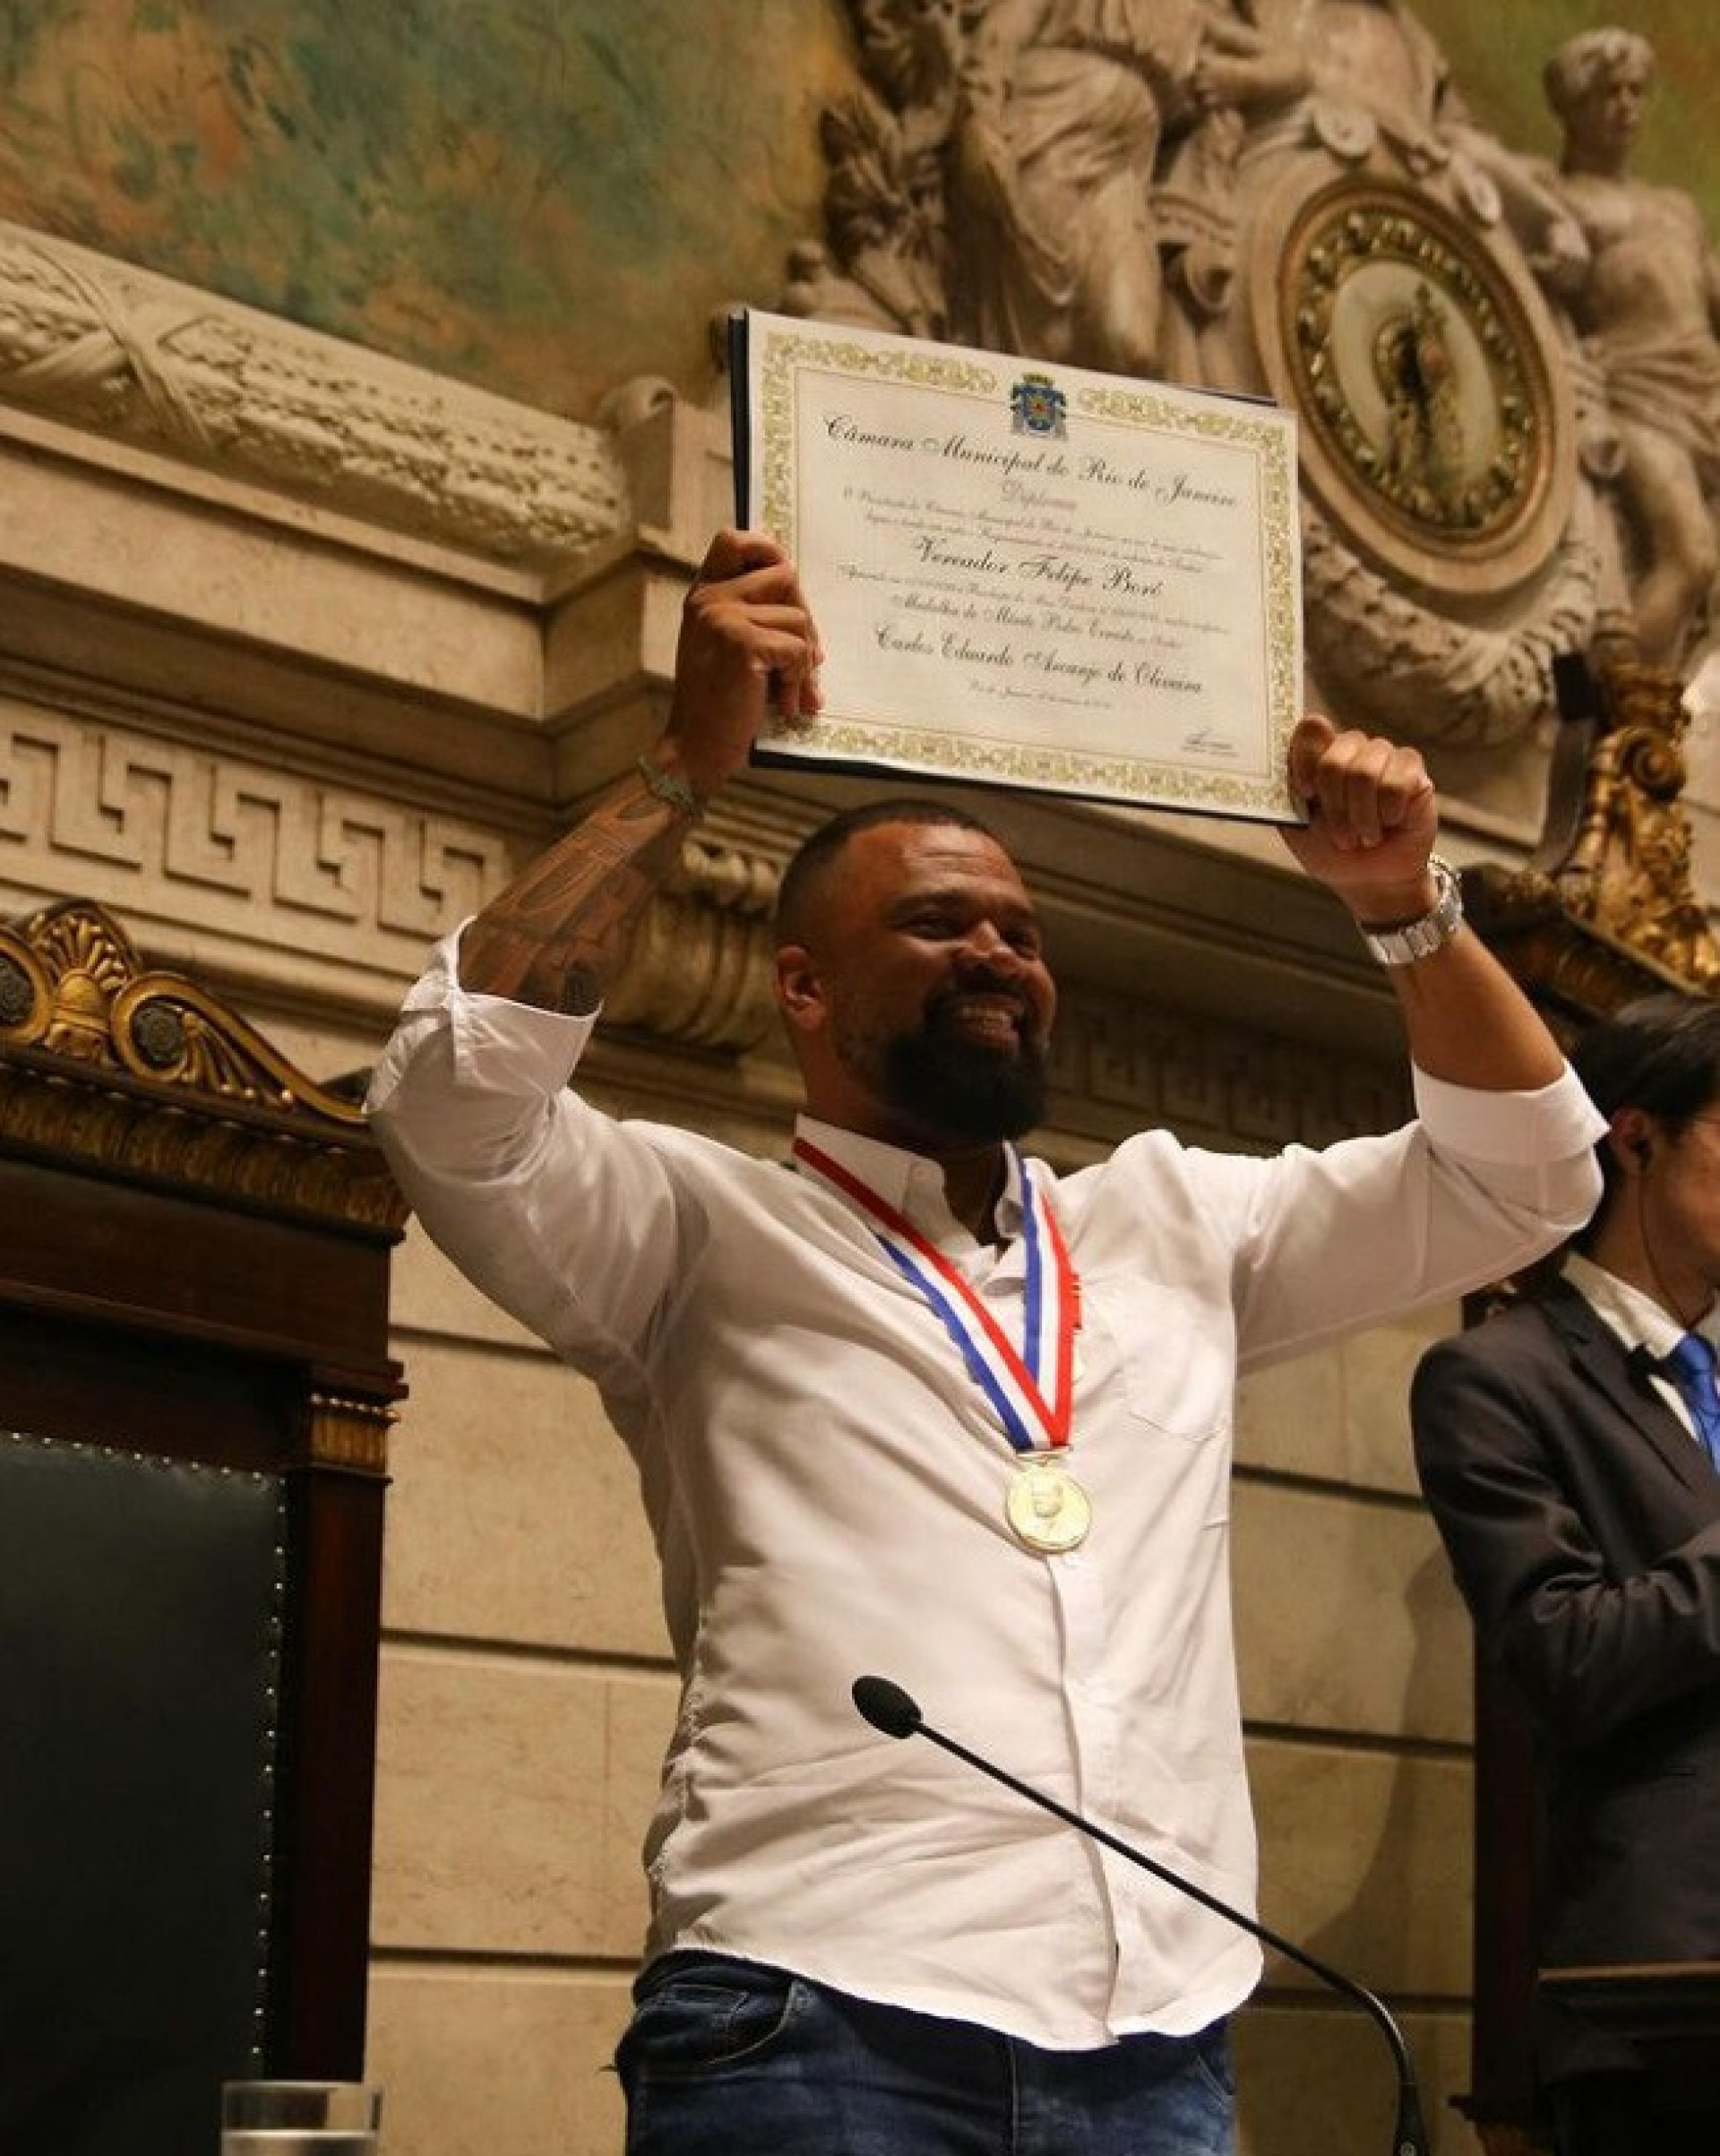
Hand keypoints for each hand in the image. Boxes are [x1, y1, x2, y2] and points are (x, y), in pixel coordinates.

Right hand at [660, 529, 823, 795]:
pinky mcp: (741, 643)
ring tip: (791, 692)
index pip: (732, 540)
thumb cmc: (718, 704)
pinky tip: (786, 704)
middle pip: (785, 576)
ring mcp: (722, 617)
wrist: (696, 747)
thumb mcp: (728, 647)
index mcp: (703, 595)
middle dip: (806, 620)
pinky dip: (799, 681)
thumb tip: (802, 603)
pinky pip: (797, 649)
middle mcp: (709, 599)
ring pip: (798, 618)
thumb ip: (753, 616)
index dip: (767, 550)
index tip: (787, 584)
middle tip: (809, 660)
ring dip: (804, 662)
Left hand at [1279, 715, 1439, 918]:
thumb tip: (1271, 769)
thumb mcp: (1296, 829)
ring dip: (1361, 817)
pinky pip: (1396, 783)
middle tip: (1341, 837)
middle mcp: (1351, 748)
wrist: (1370, 880)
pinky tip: (1390, 823)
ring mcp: (1383, 755)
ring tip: (1365, 837)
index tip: (1305, 794)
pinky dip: (1388, 814)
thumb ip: (1283, 796)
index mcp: (1319, 755)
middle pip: (1334, 758)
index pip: (1311, 729)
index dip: (1305, 759)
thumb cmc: (1330, 851)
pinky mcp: (1413, 771)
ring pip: (1365, 772)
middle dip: (1334, 808)